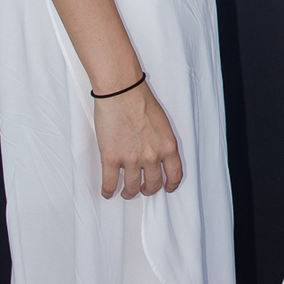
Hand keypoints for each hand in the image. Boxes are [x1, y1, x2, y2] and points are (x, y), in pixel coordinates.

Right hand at [94, 81, 183, 198]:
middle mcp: (152, 157)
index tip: (167, 187)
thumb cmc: (141, 99)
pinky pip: (110, 184)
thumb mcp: (162, 122)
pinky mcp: (111, 159)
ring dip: (129, 192)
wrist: (122, 90)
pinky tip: (108, 192)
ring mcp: (131, 160)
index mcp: (167, 146)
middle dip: (148, 189)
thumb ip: (162, 141)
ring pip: (132, 188)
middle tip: (143, 188)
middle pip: (153, 185)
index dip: (171, 185)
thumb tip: (158, 154)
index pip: (175, 175)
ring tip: (126, 191)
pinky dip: (108, 191)